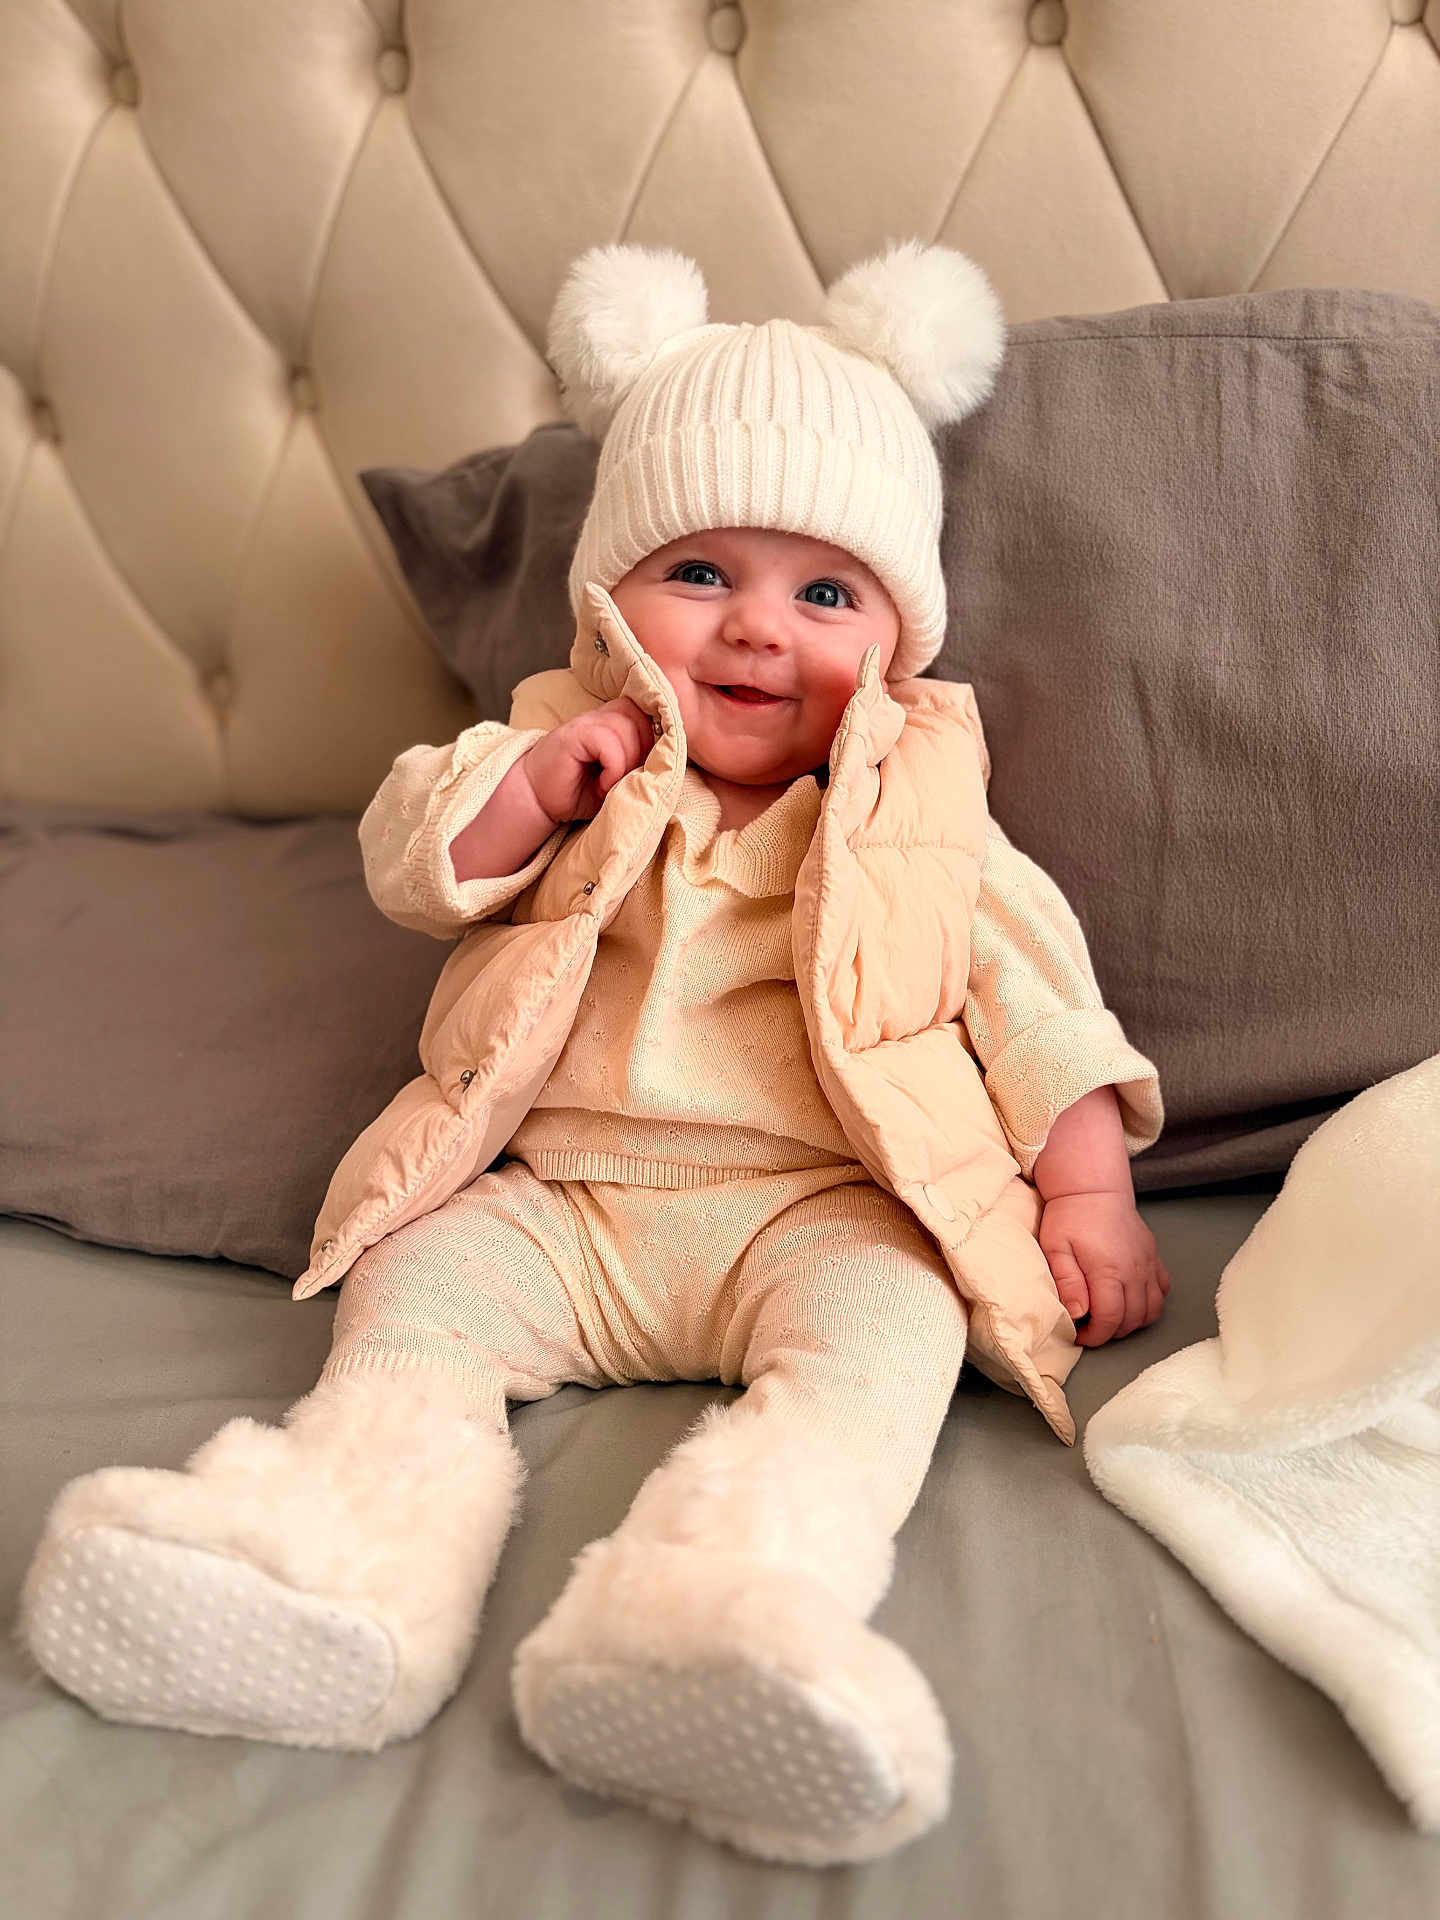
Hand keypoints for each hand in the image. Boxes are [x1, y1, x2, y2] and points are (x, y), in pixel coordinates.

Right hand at [519, 697, 653, 825]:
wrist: (538, 800)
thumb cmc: (579, 792)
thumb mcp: (619, 779)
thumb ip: (641, 764)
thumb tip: (669, 762)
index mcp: (614, 721)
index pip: (650, 712)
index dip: (656, 738)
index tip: (650, 765)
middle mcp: (602, 716)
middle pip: (644, 719)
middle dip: (645, 755)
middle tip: (627, 780)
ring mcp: (587, 722)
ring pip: (629, 730)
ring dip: (627, 765)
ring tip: (611, 785)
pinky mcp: (575, 735)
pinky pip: (610, 744)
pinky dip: (613, 770)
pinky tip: (601, 785)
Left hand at [1038, 1190, 1170, 1346]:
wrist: (1094, 1187)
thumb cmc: (1070, 1216)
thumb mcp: (1056, 1248)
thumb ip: (1067, 1283)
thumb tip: (1077, 1313)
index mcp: (1109, 1270)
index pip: (1110, 1319)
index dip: (1095, 1336)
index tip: (1079, 1335)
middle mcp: (1135, 1270)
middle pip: (1132, 1319)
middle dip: (1111, 1332)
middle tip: (1090, 1327)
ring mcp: (1148, 1264)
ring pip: (1152, 1310)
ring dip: (1132, 1322)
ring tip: (1108, 1316)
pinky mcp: (1154, 1257)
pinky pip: (1162, 1291)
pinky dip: (1150, 1303)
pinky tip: (1130, 1299)